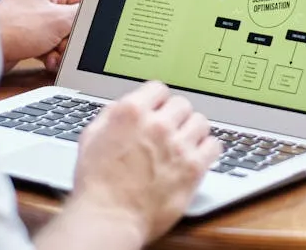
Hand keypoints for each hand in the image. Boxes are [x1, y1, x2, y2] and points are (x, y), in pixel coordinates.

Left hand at [0, 0, 83, 72]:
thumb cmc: (14, 28)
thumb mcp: (58, 20)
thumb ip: (81, 15)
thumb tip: (96, 14)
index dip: (88, 15)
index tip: (90, 29)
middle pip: (74, 20)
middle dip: (71, 37)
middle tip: (64, 43)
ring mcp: (36, 18)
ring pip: (63, 36)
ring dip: (62, 49)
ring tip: (53, 54)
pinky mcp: (30, 36)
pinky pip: (51, 45)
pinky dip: (52, 54)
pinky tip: (47, 60)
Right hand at [71, 82, 220, 244]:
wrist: (110, 218)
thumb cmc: (96, 185)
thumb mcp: (91, 138)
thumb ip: (112, 116)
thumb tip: (125, 106)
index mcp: (131, 113)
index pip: (158, 88)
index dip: (157, 100)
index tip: (158, 109)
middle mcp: (157, 124)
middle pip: (182, 104)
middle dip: (175, 116)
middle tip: (169, 130)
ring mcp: (178, 145)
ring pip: (200, 121)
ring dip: (192, 131)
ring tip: (184, 143)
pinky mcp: (194, 167)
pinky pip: (214, 145)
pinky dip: (207, 149)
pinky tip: (197, 156)